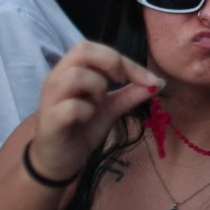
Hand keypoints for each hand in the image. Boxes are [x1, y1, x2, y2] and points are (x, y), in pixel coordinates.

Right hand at [30, 41, 163, 180]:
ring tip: (99, 103)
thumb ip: (131, 94)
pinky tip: (87, 118)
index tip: (149, 79)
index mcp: (71, 69)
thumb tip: (159, 82)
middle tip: (122, 81)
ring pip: (75, 76)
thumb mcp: (111, 109)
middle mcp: (58, 78)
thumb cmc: (82, 128)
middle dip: (111, 61)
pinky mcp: (50, 120)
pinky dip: (86, 110)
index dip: (126, 61)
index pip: (98, 49)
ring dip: (97, 86)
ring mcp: (51, 98)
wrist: (59, 160)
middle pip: (83, 49)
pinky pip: (70, 107)